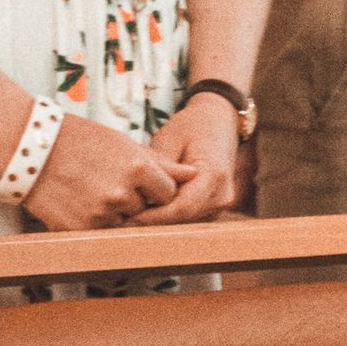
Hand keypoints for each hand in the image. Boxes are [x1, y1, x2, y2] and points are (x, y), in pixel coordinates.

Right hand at [20, 114, 182, 232]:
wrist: (28, 147)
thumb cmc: (77, 139)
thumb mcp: (122, 143)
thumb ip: (160, 163)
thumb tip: (193, 174)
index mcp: (137, 168)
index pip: (167, 193)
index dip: (155, 188)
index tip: (139, 180)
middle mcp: (121, 194)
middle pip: (144, 209)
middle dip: (133, 199)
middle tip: (107, 180)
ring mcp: (100, 214)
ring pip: (122, 223)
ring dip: (113, 212)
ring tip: (90, 188)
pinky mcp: (80, 229)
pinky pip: (99, 232)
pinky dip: (92, 221)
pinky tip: (78, 200)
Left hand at [130, 93, 244, 225]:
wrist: (218, 122)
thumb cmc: (191, 127)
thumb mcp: (169, 140)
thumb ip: (158, 170)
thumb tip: (137, 196)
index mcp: (214, 175)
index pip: (182, 208)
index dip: (155, 218)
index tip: (129, 219)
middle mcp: (222, 194)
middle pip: (184, 219)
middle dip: (154, 223)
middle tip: (123, 222)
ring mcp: (221, 204)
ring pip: (186, 223)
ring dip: (161, 223)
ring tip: (131, 218)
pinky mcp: (215, 208)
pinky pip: (190, 218)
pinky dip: (170, 217)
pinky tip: (148, 212)